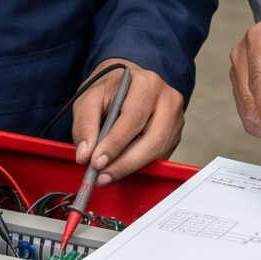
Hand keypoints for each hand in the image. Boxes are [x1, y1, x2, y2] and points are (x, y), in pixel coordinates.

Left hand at [71, 61, 184, 184]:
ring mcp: (175, 119)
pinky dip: (140, 166)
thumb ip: (85, 125)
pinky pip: (160, 156)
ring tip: (107, 175)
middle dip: (125, 163)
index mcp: (146, 84)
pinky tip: (121, 166)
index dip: (115, 143)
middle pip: (153, 139)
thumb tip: (85, 155)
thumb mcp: (88, 99)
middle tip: (102, 176)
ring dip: (132, 167)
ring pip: (159, 151)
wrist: (125, 84)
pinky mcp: (175, 135)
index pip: (134, 117)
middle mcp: (167, 100)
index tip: (97, 162)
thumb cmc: (109, 90)